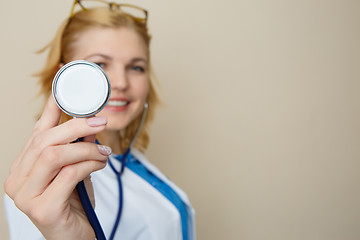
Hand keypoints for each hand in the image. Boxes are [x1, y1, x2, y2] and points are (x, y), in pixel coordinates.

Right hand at [4, 96, 110, 239]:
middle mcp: (17, 179)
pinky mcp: (41, 209)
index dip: (51, 108)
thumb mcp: (75, 169)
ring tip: (104, 151)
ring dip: (85, 149)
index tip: (62, 88)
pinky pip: (68, 175)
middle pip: (45, 140)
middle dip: (76, 126)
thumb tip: (92, 122)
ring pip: (54, 155)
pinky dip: (89, 165)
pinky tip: (99, 165)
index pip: (37, 131)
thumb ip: (78, 148)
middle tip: (100, 122)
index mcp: (24, 166)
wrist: (75, 237)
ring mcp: (26, 196)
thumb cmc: (74, 204)